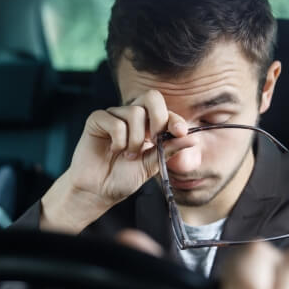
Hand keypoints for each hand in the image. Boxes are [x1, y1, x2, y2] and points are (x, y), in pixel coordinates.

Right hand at [41, 90, 196, 232]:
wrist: (98, 191)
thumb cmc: (122, 178)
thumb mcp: (150, 166)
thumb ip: (168, 150)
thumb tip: (192, 139)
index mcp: (147, 125)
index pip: (165, 111)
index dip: (174, 119)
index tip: (180, 133)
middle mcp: (131, 116)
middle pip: (151, 97)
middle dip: (158, 118)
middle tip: (153, 140)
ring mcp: (114, 116)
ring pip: (134, 112)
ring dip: (135, 140)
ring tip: (128, 155)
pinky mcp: (97, 120)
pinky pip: (115, 122)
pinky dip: (119, 140)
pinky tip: (114, 150)